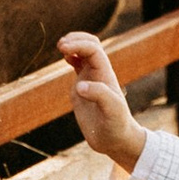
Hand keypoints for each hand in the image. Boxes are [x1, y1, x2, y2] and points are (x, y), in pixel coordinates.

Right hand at [58, 32, 146, 170]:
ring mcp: (90, 80)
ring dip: (73, 45)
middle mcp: (98, 74)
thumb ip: (99, 96)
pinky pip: (77, 65)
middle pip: (90, 44)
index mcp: (105, 74)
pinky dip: (71, 57)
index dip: (79, 45)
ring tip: (61, 47)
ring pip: (83, 52)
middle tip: (61, 45)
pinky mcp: (82, 89)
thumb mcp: (112, 112)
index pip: (93, 49)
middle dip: (76, 39)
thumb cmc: (117, 126)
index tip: (64, 50)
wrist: (115, 140)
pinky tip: (66, 58)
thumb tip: (79, 85)